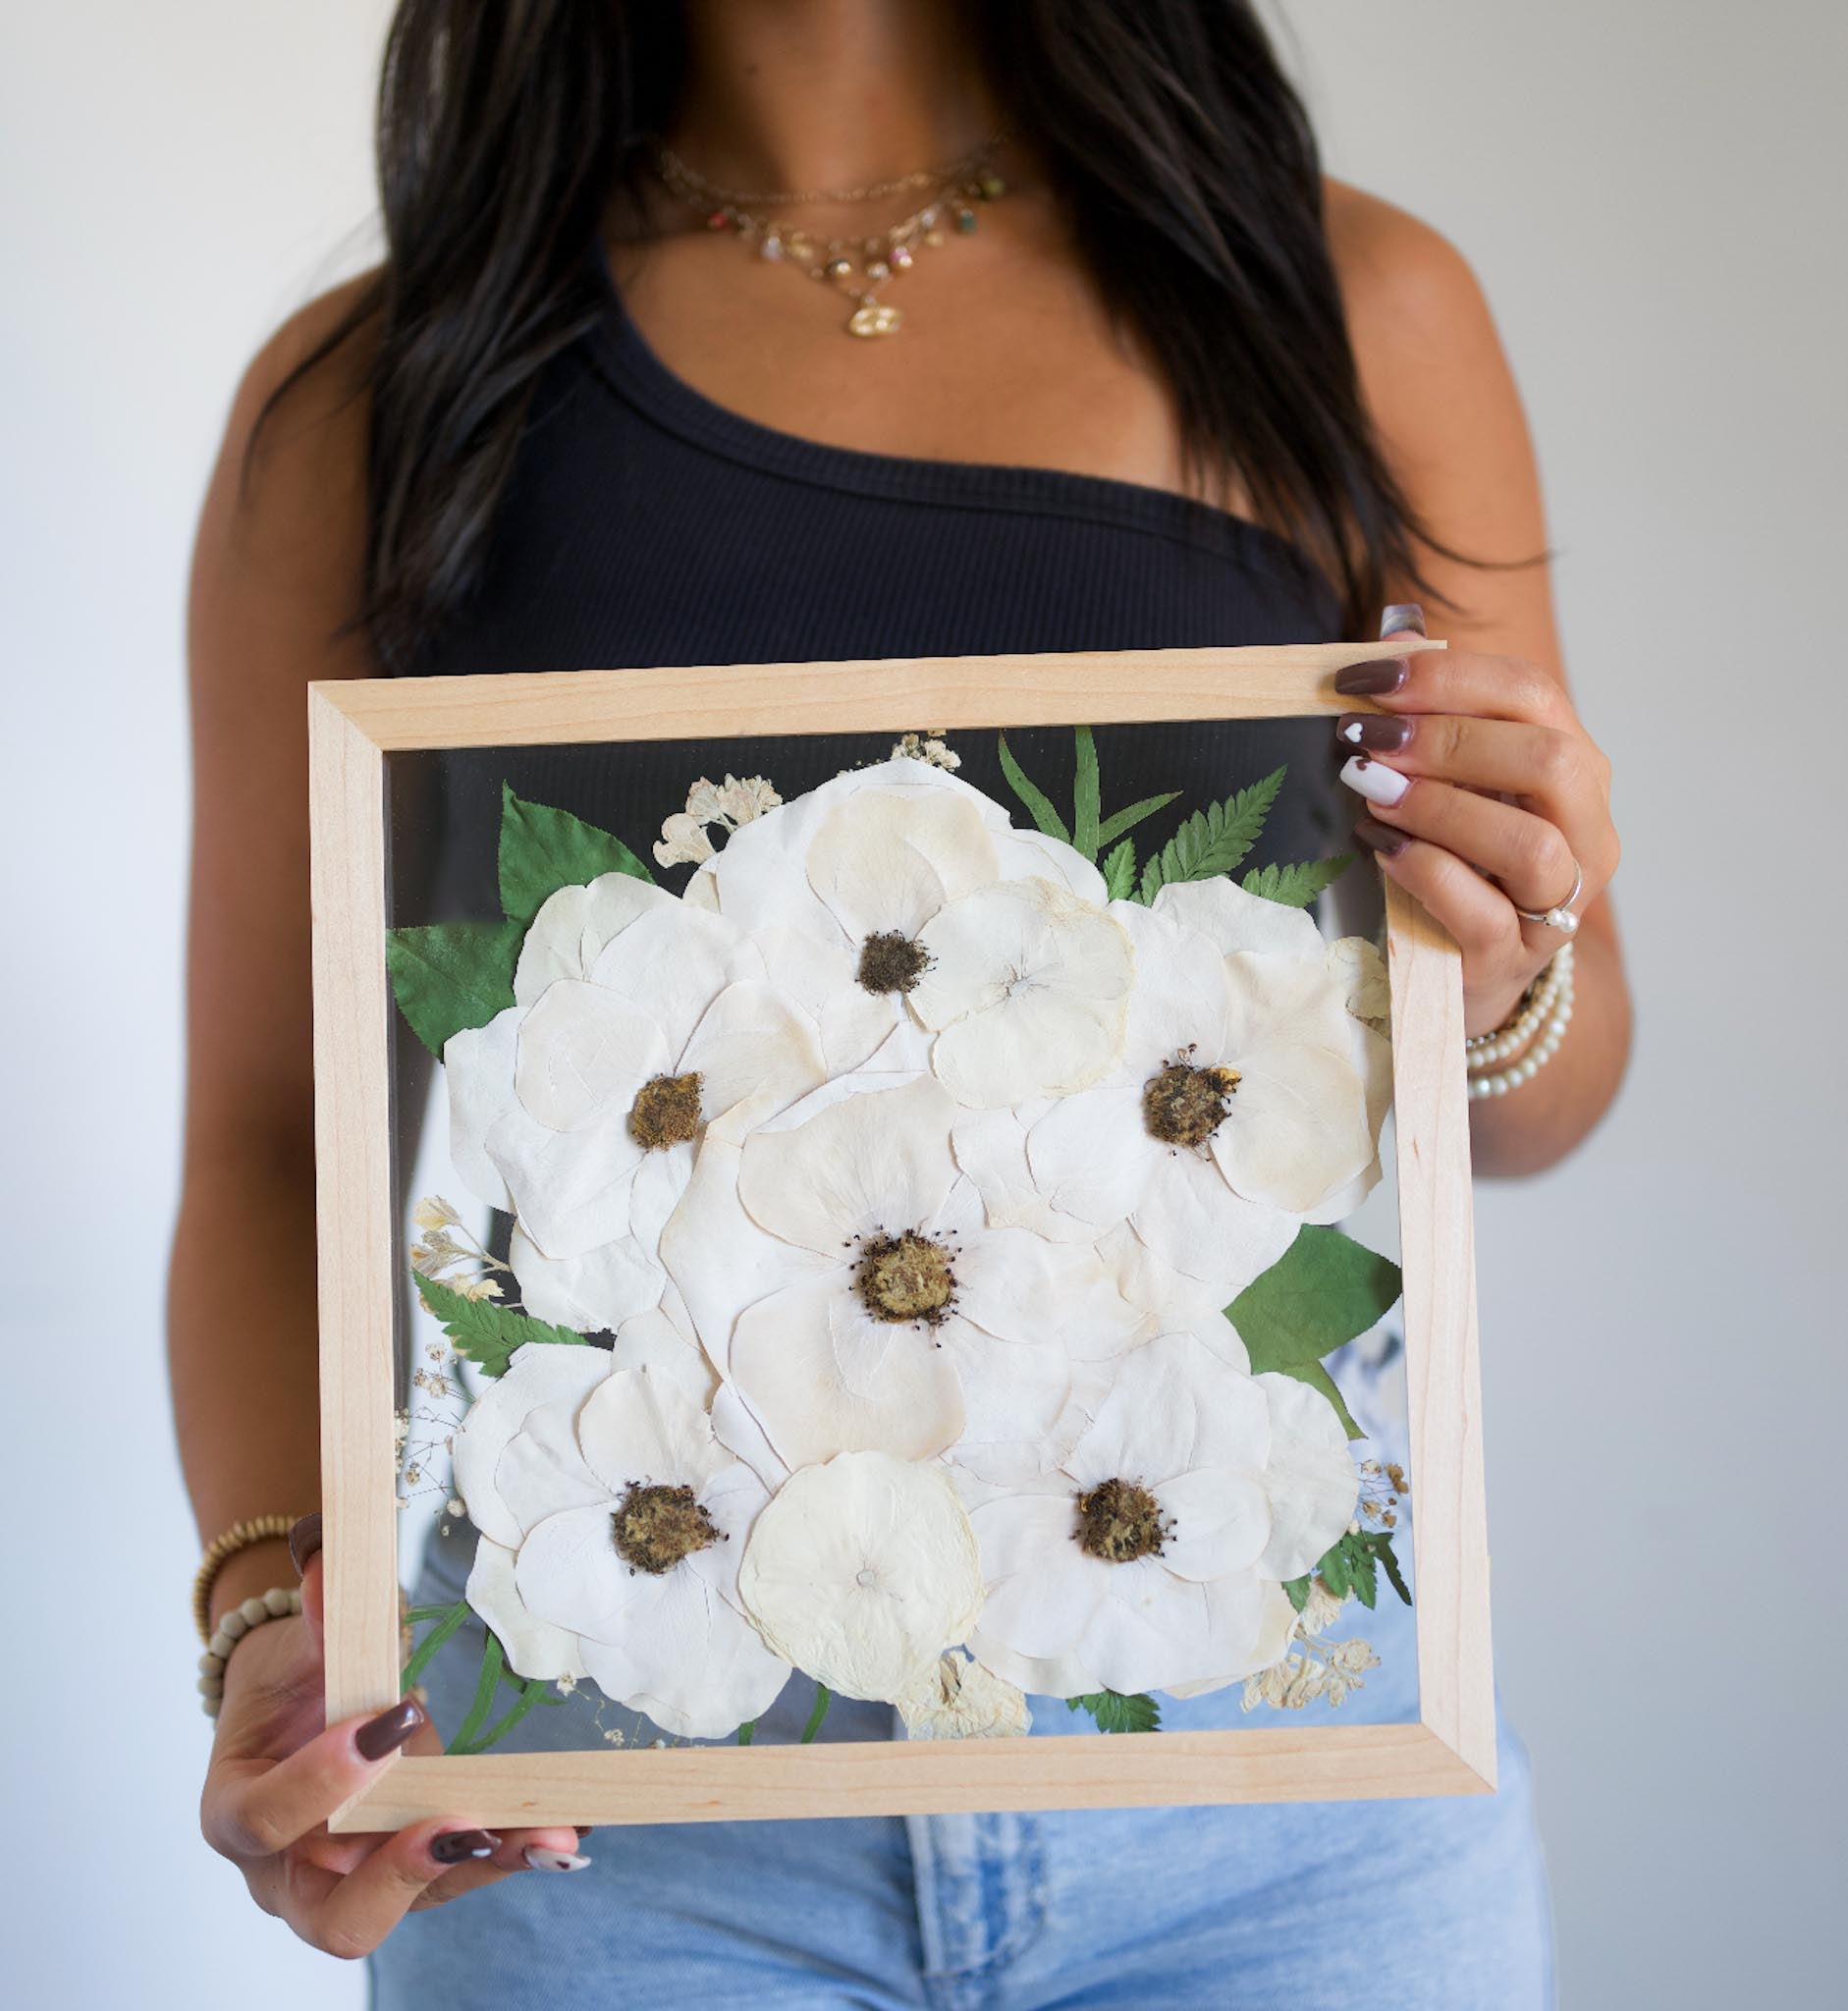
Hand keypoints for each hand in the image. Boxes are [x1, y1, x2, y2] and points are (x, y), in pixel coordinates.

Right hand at [200, 1545, 587, 1959]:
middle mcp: (293, 1870)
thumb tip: (330, 1564)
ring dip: (486, 1861)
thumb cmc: (291, 1679)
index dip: (316, 1785)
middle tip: (457, 1824)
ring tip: (550, 1832)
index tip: (383, 1726)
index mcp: (237, 1812)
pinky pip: (463, 1869)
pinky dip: (512, 1849)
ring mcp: (358, 1879)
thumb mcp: (297, 1647)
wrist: (301, 1703)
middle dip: (402, 1875)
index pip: (262, 1822)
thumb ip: (319, 1619)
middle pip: (337, 1919)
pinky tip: (565, 1827)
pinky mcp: (415, 1867)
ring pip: (419, 1900)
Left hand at [1334, 612, 1619, 1034]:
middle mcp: (1585, 831)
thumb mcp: (1450, 783)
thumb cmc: (1456, 861)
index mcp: (1574, 768)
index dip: (1446, 675)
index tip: (1363, 679)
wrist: (1460, 971)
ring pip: (1528, 844)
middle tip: (1364, 737)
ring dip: (1438, 807)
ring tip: (1369, 792)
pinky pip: (1480, 910)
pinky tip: (1377, 847)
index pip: (1532, 694)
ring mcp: (1558, 901)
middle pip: (1547, 761)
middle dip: (1446, 740)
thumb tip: (1394, 630)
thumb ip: (1432, 710)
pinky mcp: (1511, 956)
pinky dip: (1422, 870)